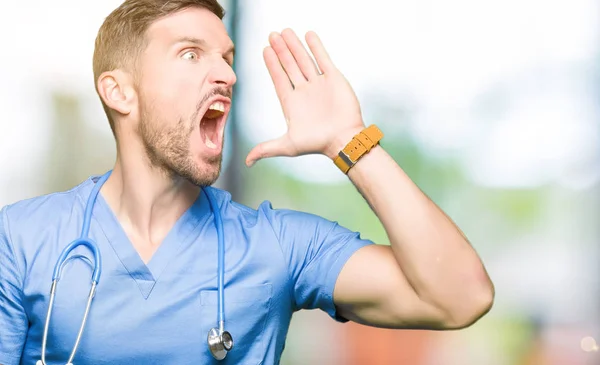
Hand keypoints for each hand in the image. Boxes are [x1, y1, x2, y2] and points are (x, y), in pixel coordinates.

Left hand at [245, 29, 364, 166]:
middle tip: (272, 35)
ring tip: (285, 31)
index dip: (272, 64)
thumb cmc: (317, 144)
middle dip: (281, 51)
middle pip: (289, 66)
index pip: (279, 79)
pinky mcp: (333, 79)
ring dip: (295, 46)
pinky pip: (323, 59)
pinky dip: (316, 47)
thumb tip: (246, 162)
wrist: (343, 140)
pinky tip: (308, 35)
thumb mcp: (287, 146)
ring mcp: (318, 84)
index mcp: (291, 103)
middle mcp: (304, 91)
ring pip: (304, 60)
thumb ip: (266, 149)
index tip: (265, 50)